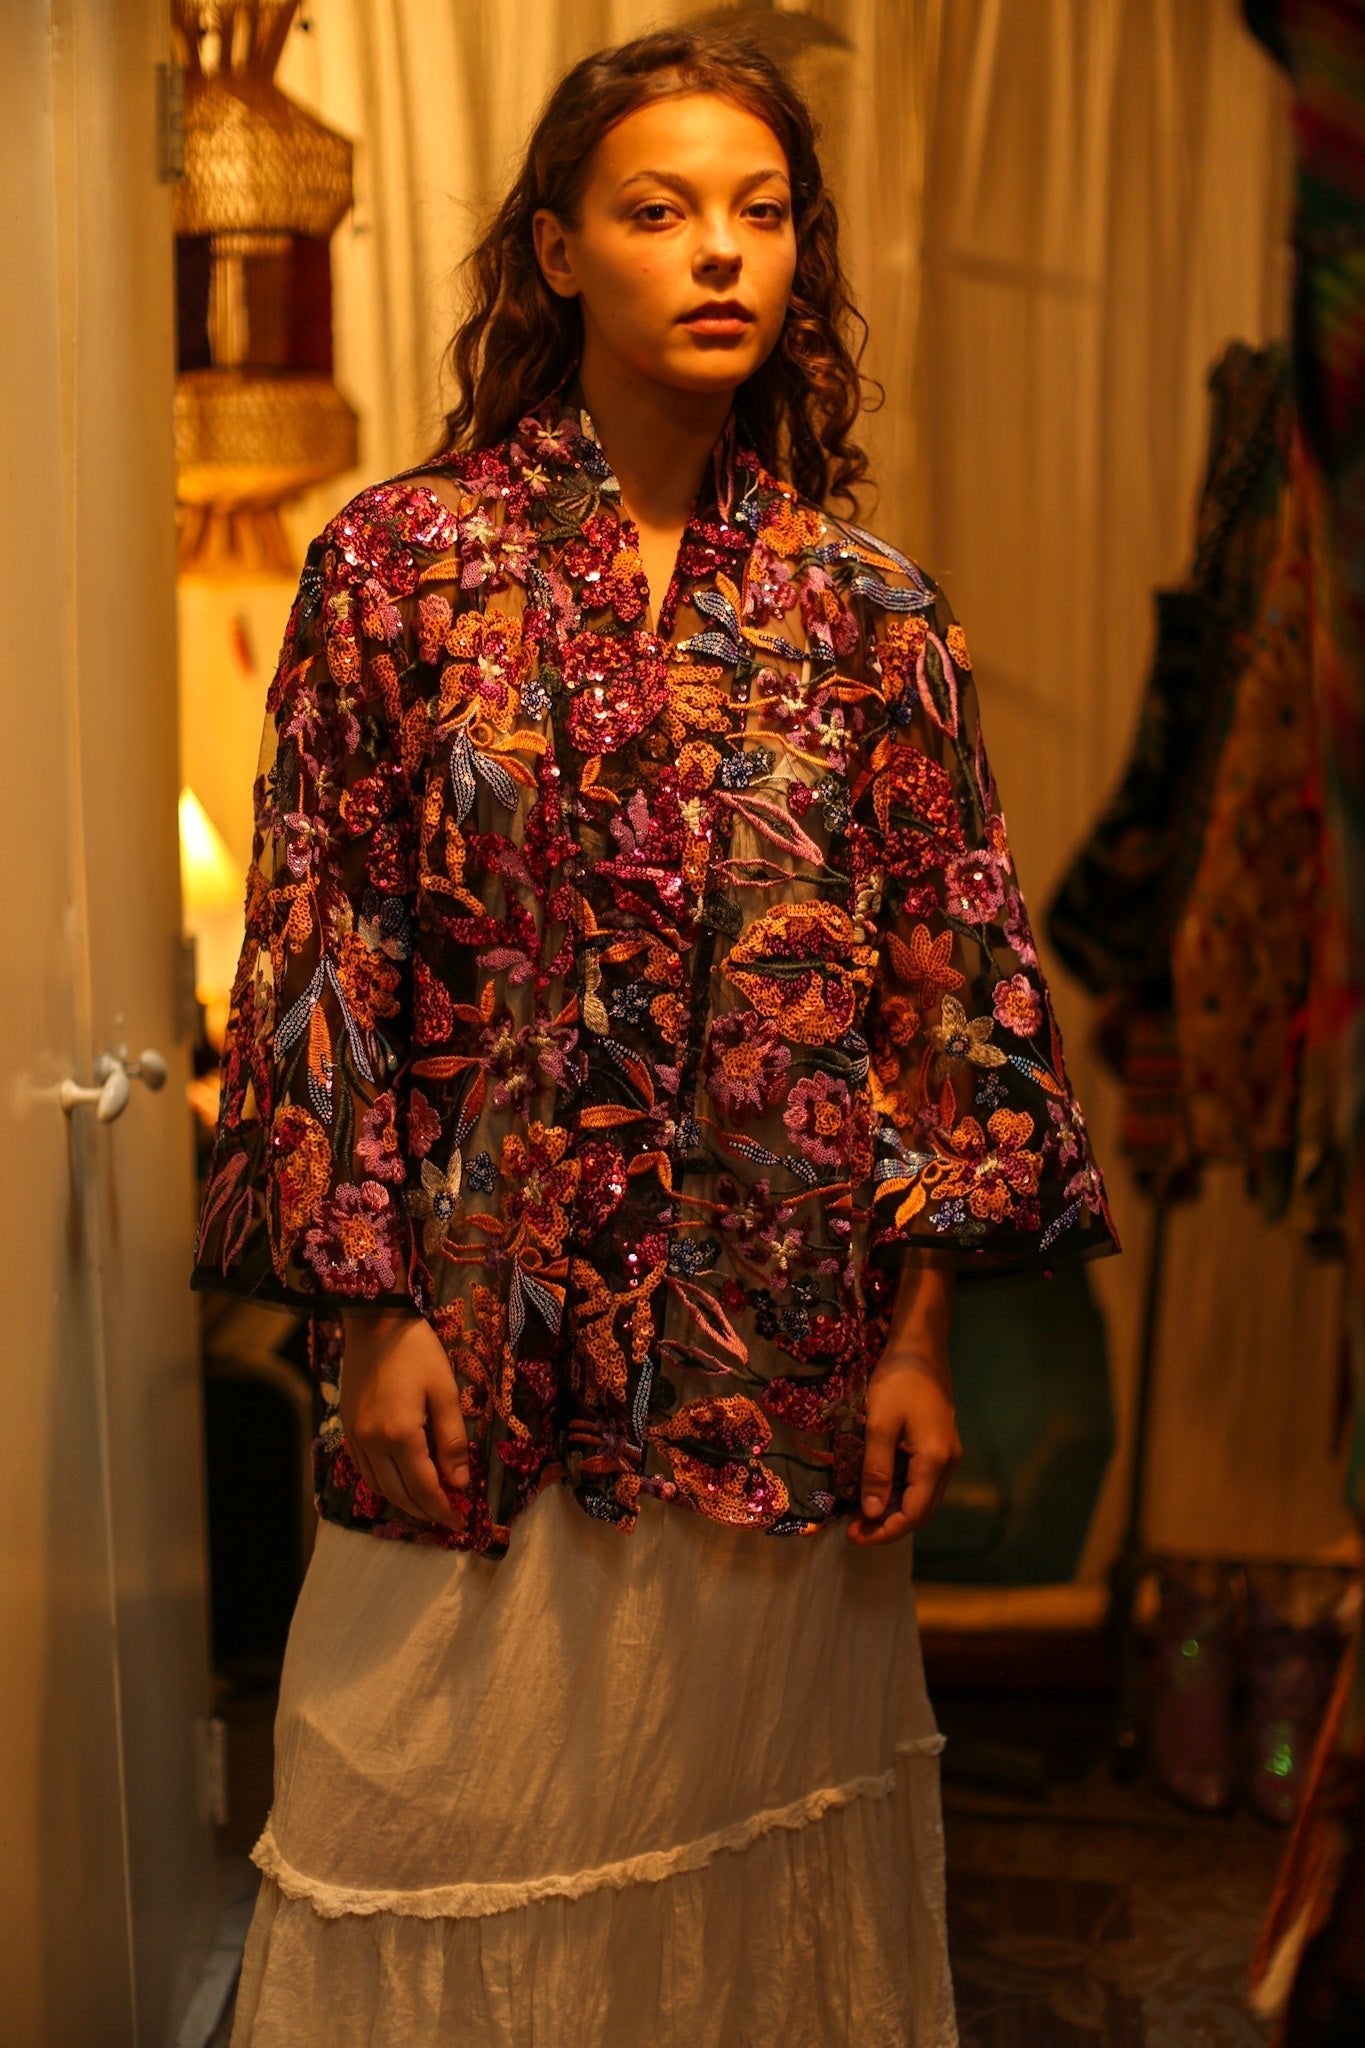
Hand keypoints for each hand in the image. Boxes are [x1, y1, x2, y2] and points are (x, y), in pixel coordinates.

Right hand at [339, 1309, 470, 1531]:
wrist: (375, 1323)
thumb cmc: (417, 1352)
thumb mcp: (445, 1391)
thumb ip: (452, 1440)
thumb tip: (458, 1482)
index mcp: (400, 1435)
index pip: (423, 1487)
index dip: (442, 1508)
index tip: (460, 1522)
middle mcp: (372, 1443)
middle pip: (399, 1493)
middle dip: (424, 1510)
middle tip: (446, 1518)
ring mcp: (355, 1437)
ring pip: (378, 1485)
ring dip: (403, 1501)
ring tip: (426, 1505)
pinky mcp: (346, 1428)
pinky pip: (364, 1469)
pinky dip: (383, 1483)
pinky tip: (399, 1481)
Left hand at [847, 1346, 962, 1547]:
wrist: (921, 1348)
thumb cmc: (898, 1381)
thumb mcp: (880, 1424)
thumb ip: (876, 1470)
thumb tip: (872, 1512)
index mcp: (935, 1461)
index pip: (913, 1514)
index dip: (885, 1531)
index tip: (854, 1535)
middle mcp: (948, 1464)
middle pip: (921, 1512)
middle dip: (888, 1526)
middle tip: (855, 1530)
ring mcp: (947, 1455)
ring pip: (923, 1498)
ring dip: (894, 1511)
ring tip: (861, 1515)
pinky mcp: (940, 1446)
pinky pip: (922, 1482)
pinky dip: (900, 1493)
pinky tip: (877, 1490)